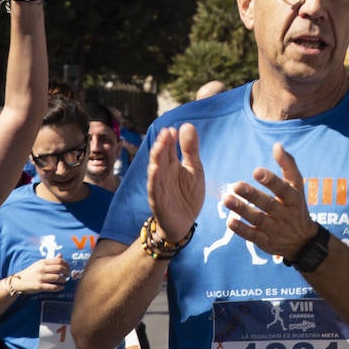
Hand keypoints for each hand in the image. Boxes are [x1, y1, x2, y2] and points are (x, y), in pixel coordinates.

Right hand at [11, 255, 69, 293]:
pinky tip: (61, 287)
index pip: (59, 261)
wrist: (19, 281)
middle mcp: (42, 269)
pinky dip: (59, 287)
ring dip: (64, 280)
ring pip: (58, 278)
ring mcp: (41, 278)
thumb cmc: (31, 272)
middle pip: (60, 268)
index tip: (68, 267)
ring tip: (64, 280)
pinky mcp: (39, 286)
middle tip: (68, 274)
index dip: (66, 264)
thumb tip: (61, 255)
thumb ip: (51, 261)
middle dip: (67, 272)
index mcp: (43, 262)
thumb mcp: (39, 264)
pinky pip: (52, 287)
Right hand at [146, 125, 205, 241]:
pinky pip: (154, 188)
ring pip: (156, 170)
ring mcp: (159, 186)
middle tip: (166, 132)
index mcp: (172, 164)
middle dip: (162, 145)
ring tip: (160, 146)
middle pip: (161, 157)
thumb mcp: (194, 170)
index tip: (173, 129)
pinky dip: (154, 179)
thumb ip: (191, 150)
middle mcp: (163, 173)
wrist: (184, 223)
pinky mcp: (158, 200)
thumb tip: (187, 125)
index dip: (170, 138)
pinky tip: (155, 169)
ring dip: (156, 158)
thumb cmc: (188, 195)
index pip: (169, 148)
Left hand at [223, 143, 318, 260]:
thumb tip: (277, 145)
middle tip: (236, 185)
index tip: (256, 171)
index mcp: (293, 198)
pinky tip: (230, 221)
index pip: (283, 189)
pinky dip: (242, 230)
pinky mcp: (266, 243)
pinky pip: (253, 237)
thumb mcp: (297, 185)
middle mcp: (285, 215)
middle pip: (268, 205)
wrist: (303, 241)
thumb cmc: (296, 205)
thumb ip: (287, 164)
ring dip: (242, 210)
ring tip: (227, 199)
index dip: (271, 181)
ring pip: (258, 220)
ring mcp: (276, 230)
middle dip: (252, 195)